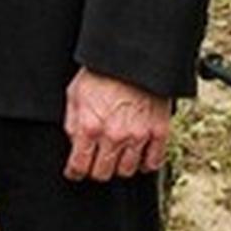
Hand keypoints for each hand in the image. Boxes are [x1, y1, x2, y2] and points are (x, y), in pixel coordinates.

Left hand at [62, 68, 177, 181]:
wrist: (132, 56)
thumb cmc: (103, 71)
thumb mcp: (74, 94)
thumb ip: (72, 124)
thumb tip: (73, 145)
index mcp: (90, 126)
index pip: (79, 166)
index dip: (75, 171)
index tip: (75, 171)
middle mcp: (113, 135)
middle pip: (103, 173)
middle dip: (96, 169)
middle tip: (96, 161)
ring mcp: (138, 135)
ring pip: (127, 171)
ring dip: (120, 166)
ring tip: (117, 155)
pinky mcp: (158, 131)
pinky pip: (153, 162)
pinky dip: (146, 163)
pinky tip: (139, 156)